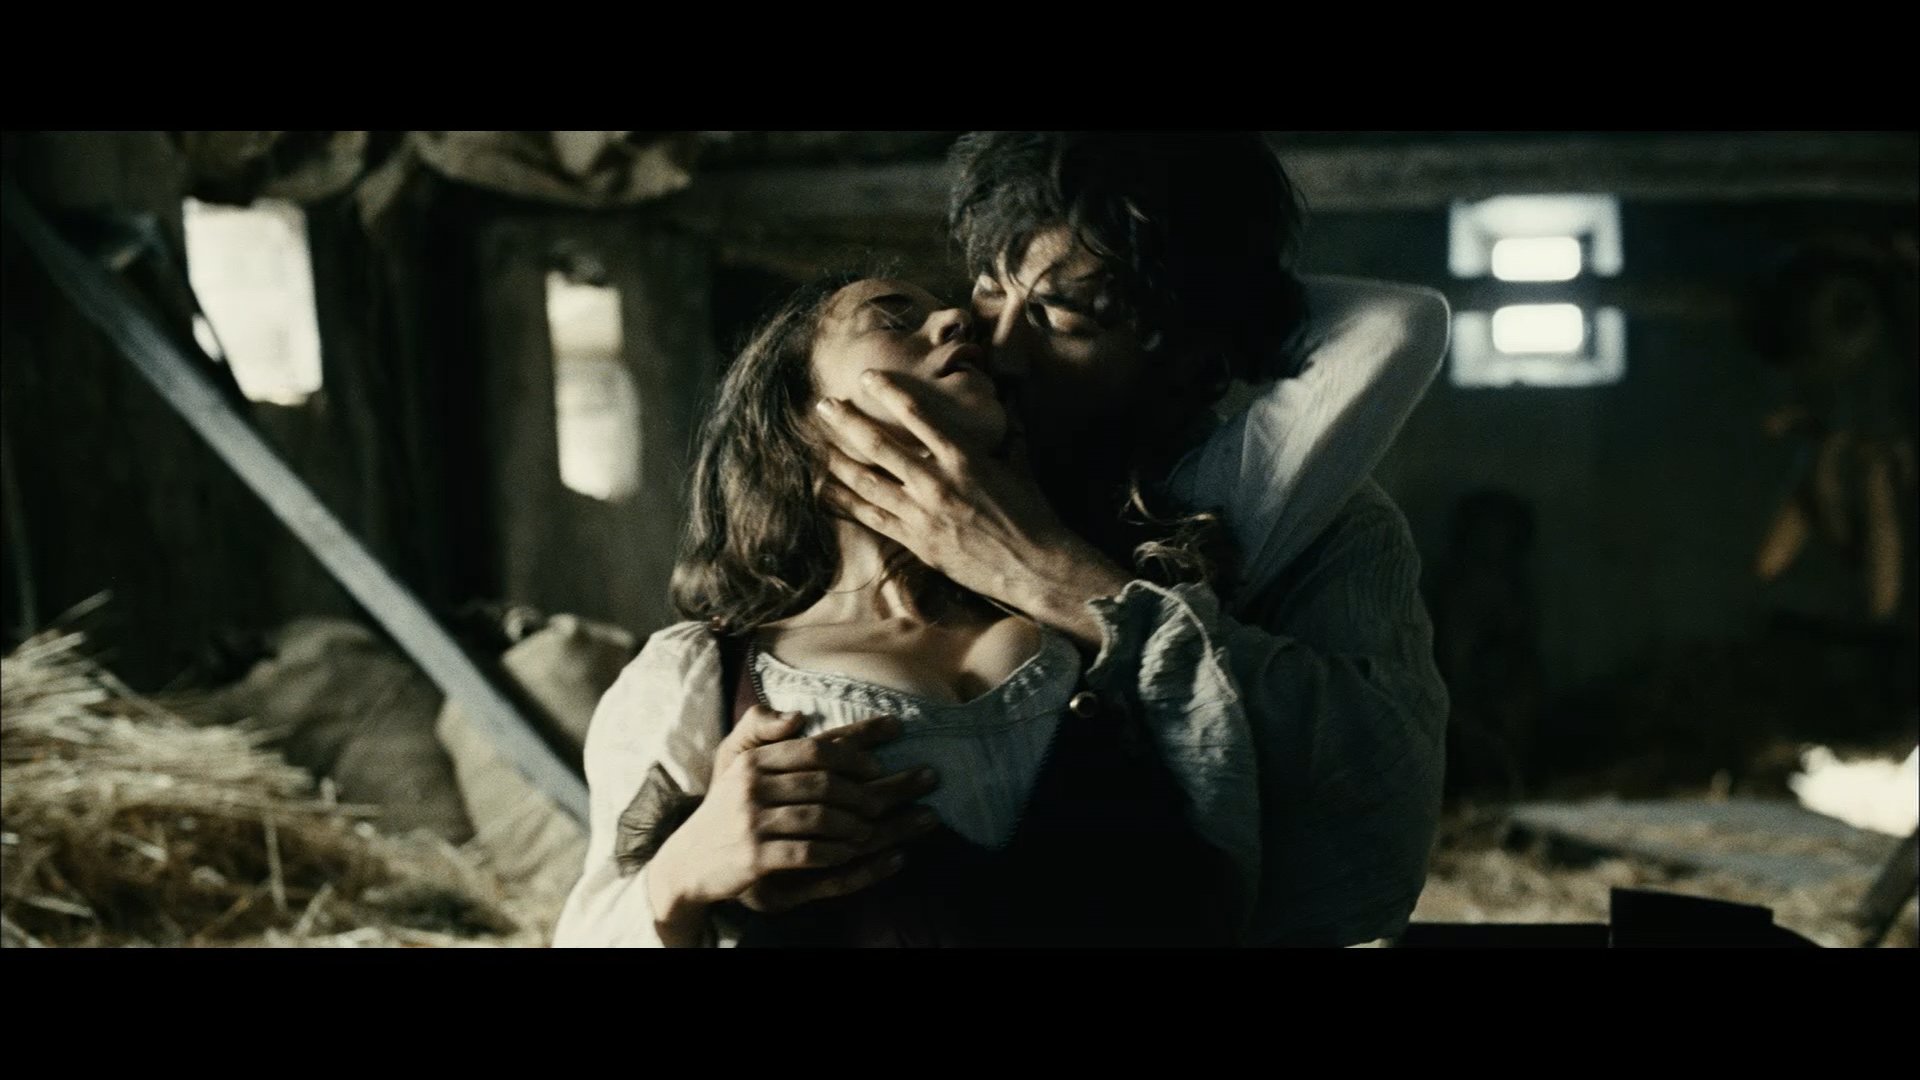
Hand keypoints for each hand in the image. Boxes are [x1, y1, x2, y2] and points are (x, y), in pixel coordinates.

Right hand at [648, 706, 940, 939]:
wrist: (687, 861)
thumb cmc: (723, 810)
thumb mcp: (733, 763)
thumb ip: (760, 732)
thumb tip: (797, 715)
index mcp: (754, 760)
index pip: (817, 746)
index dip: (860, 744)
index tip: (897, 734)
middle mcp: (752, 786)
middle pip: (827, 782)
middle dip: (872, 787)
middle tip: (910, 787)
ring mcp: (752, 822)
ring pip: (822, 817)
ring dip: (857, 824)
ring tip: (877, 827)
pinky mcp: (754, 857)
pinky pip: (808, 852)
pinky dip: (836, 852)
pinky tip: (852, 852)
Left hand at [814, 370, 1131, 647]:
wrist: (1036, 566)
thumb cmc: (1033, 514)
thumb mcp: (1020, 463)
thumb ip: (1005, 431)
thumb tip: (1006, 401)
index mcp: (964, 457)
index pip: (918, 414)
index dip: (889, 392)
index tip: (867, 377)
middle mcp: (937, 483)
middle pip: (879, 445)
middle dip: (847, 422)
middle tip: (822, 405)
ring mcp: (922, 515)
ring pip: (867, 483)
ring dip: (837, 461)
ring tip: (815, 445)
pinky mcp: (917, 542)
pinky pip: (872, 519)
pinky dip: (846, 504)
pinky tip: (825, 492)